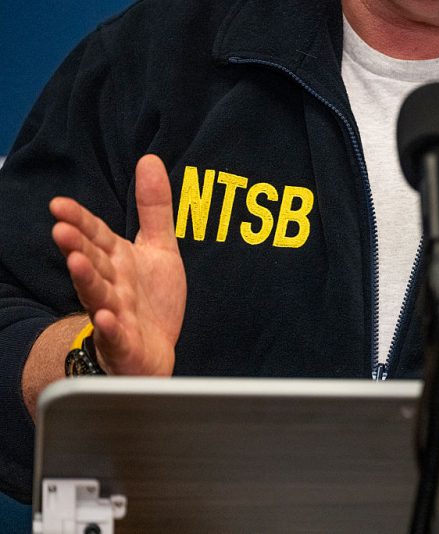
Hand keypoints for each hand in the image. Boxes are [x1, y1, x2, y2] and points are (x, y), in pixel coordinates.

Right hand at [50, 155, 185, 374]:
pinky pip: (115, 334)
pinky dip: (109, 327)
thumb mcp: (159, 248)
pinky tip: (104, 317)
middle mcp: (112, 284)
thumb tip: (150, 159)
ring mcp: (114, 314)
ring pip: (97, 295)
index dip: (80, 220)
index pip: (96, 235)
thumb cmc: (151, 300)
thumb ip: (154, 208)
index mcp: (117, 260)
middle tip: (60, 229)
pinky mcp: (124, 343)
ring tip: (75, 263)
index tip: (59, 204)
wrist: (153, 353)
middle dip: (76, 246)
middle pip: (92, 262)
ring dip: (85, 280)